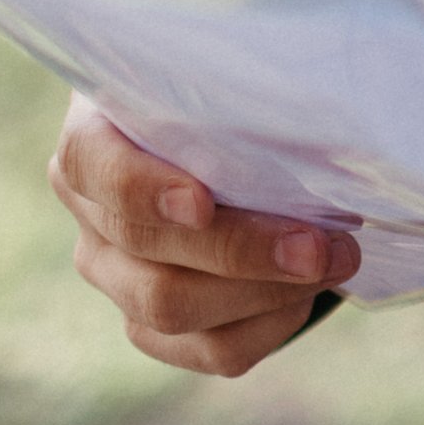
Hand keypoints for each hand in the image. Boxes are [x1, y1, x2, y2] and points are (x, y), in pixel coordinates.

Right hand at [49, 95, 359, 378]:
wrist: (238, 145)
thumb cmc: (230, 97)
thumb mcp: (227, 74)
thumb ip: (242, 86)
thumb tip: (305, 101)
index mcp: (91, 137)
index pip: (90, 164)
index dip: (139, 188)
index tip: (202, 200)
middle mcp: (91, 212)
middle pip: (142, 249)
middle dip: (239, 251)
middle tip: (320, 244)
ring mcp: (116, 277)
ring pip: (171, 309)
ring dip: (263, 292)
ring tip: (333, 260)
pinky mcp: (155, 328)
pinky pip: (210, 350)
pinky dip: (267, 326)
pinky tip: (305, 293)